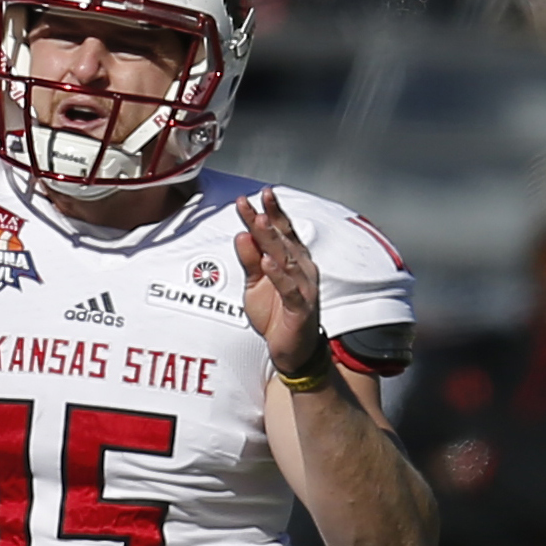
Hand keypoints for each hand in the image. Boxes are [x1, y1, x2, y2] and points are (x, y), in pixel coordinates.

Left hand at [236, 191, 328, 380]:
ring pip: (286, 259)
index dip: (270, 212)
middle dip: (267, 219)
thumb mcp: (254, 284)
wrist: (291, 350)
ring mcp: (303, 287)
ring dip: (272, 240)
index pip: (281, 232)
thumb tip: (242, 234)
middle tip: (253, 201)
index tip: (256, 195)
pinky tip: (267, 262)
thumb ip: (249, 260)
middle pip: (282, 240)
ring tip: (259, 222)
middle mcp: (301, 269)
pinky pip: (289, 289)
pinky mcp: (300, 308)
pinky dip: (278, 275)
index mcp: (292, 260)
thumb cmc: (275, 313)